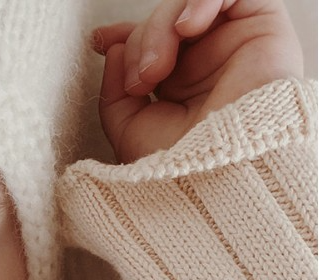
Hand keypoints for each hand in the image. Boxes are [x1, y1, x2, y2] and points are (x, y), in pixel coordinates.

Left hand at [93, 0, 303, 162]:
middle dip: (140, 43)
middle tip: (139, 80)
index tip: (100, 41)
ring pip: (188, 6)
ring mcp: (232, 46)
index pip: (153, 44)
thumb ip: (114, 93)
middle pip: (164, 22)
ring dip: (162, 27)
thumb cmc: (178, 170)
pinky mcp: (262, 28)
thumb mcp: (130, 134)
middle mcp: (205, 65)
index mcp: (178, 88)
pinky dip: (201, 0)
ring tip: (157, 68)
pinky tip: (187, 28)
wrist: (219, 178)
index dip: (125, 36)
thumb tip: (113, 48)